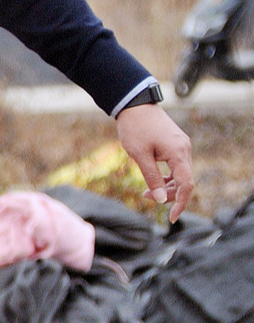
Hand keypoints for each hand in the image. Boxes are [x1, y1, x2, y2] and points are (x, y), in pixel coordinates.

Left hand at [117, 102, 194, 221]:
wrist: (135, 105)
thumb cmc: (135, 128)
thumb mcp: (140, 155)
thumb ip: (152, 178)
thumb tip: (159, 200)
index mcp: (179, 154)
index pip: (187, 185)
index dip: (180, 203)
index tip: (172, 218)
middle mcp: (185, 150)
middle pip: (184, 181)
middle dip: (168, 194)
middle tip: (145, 196)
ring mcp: (182, 146)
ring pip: (181, 174)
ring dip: (166, 186)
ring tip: (146, 191)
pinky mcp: (176, 144)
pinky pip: (177, 166)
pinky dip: (167, 176)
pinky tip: (154, 180)